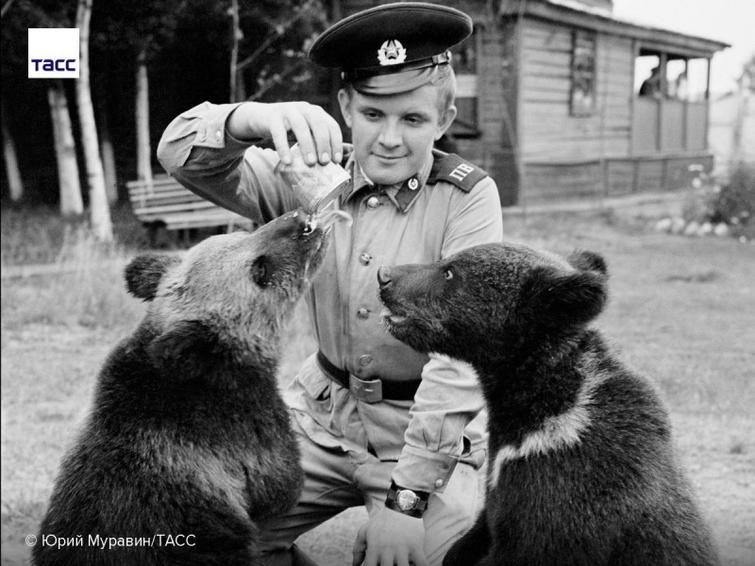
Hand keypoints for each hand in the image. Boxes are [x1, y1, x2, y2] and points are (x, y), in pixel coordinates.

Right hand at [228, 101, 342, 165]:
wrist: (261, 117)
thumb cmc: (289, 129)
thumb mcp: (307, 132)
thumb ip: (321, 141)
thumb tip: (345, 156)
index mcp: (317, 113)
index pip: (331, 125)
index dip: (336, 143)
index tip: (336, 160)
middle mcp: (305, 109)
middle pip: (319, 124)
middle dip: (324, 143)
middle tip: (324, 162)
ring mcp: (288, 111)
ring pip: (300, 127)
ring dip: (307, 145)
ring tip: (310, 163)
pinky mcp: (273, 117)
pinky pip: (279, 133)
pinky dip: (283, 148)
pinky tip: (287, 161)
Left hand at [352, 506, 426, 565]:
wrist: (402, 504)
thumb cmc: (382, 520)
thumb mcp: (365, 531)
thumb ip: (358, 549)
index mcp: (374, 548)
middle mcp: (387, 550)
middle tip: (390, 564)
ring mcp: (402, 549)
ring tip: (403, 564)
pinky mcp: (416, 546)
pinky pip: (422, 564)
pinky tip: (417, 564)